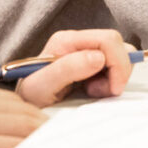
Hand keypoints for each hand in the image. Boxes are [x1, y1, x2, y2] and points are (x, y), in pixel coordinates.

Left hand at [14, 29, 135, 106]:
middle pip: (118, 46)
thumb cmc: (30, 98)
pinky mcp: (93, 65)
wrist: (27, 107)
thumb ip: (67, 69)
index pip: (108, 40)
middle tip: (101, 91)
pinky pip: (115, 68)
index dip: (118, 63)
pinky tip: (93, 91)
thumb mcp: (42, 86)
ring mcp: (87, 53)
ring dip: (113, 78)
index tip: (113, 88)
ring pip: (120, 56)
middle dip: (117, 71)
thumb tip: (98, 57)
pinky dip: (111, 82)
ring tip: (93, 91)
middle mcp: (79, 42)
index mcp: (67, 41)